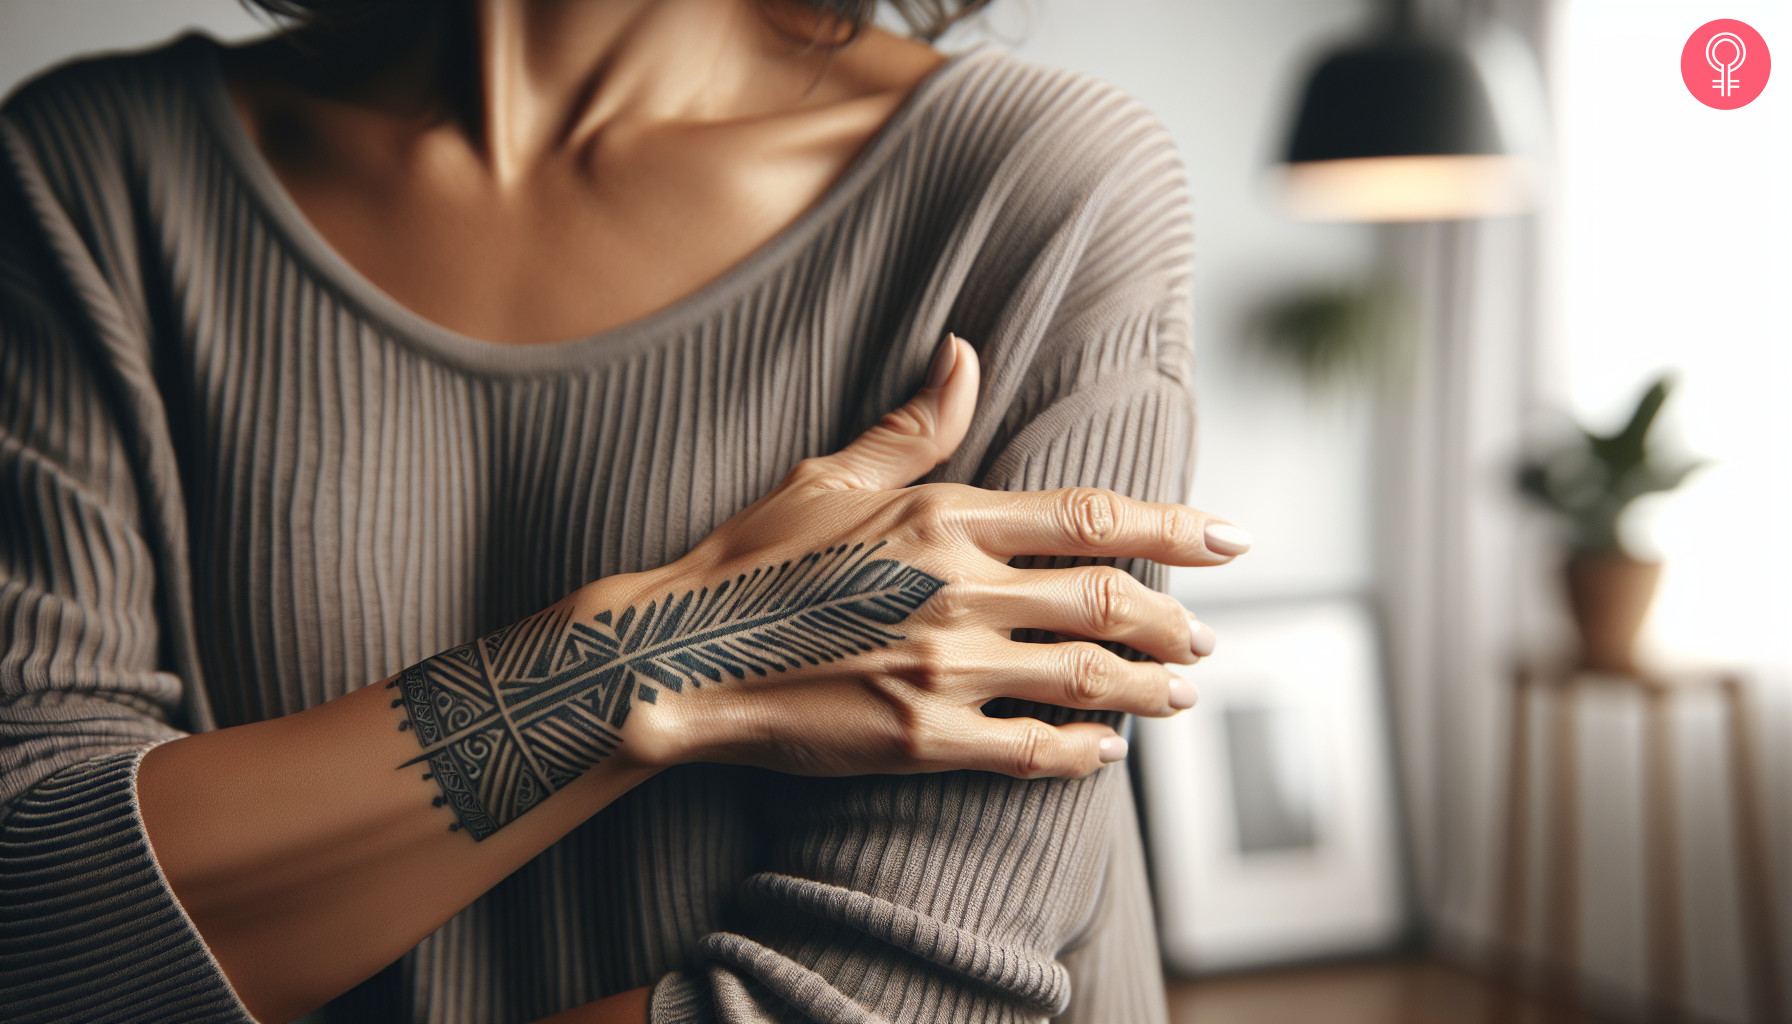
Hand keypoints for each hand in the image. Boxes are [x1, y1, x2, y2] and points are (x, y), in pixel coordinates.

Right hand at [594, 333, 1247, 779]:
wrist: (683, 655)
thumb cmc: (752, 558)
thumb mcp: (832, 476)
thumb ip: (914, 425)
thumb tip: (965, 354)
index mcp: (941, 517)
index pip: (1089, 518)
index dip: (1173, 528)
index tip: (1232, 539)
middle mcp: (955, 589)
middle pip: (1105, 600)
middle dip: (1172, 619)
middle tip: (1204, 634)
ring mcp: (942, 668)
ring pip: (1085, 677)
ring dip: (1149, 687)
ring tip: (1182, 693)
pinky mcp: (922, 737)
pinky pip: (1033, 748)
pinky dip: (1084, 751)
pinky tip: (1108, 752)